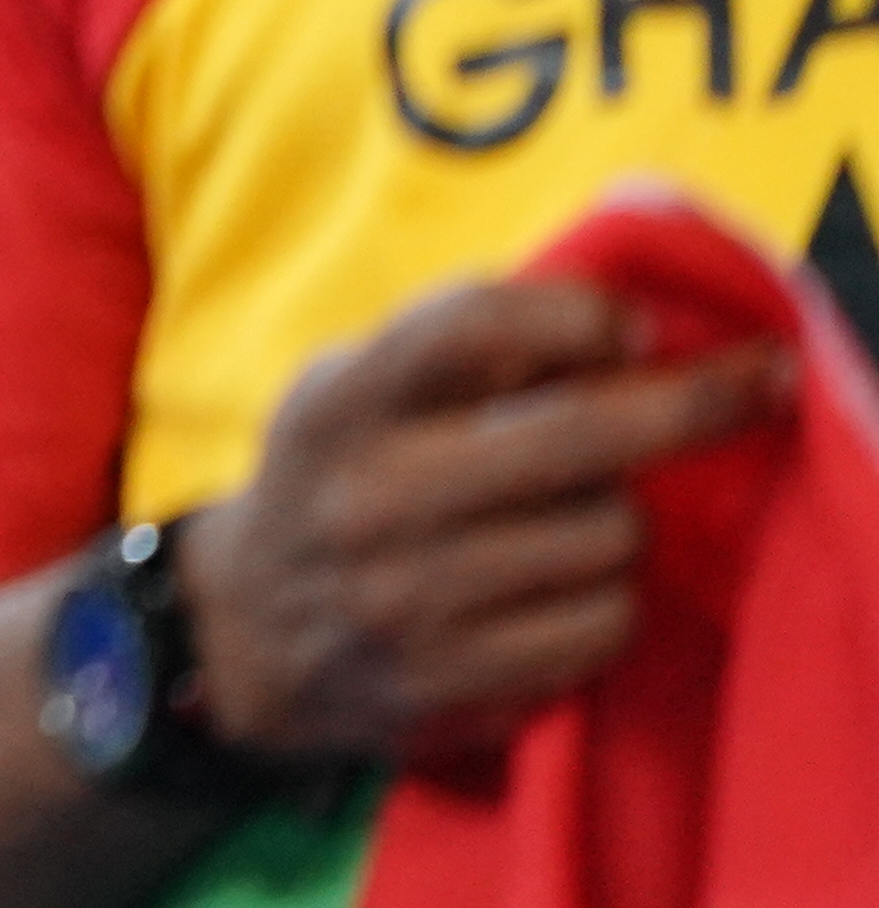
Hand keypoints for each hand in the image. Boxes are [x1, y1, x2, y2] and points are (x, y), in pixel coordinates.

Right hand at [171, 273, 791, 763]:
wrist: (244, 630)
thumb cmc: (337, 477)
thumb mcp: (357, 388)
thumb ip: (462, 349)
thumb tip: (621, 325)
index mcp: (337, 403)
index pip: (470, 327)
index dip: (576, 316)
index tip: (636, 326)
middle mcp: (368, 498)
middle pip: (578, 436)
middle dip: (688, 404)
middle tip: (754, 383)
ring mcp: (412, 599)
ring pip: (610, 535)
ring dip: (621, 519)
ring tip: (575, 517)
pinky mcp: (457, 683)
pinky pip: (604, 627)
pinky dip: (607, 601)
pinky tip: (564, 588)